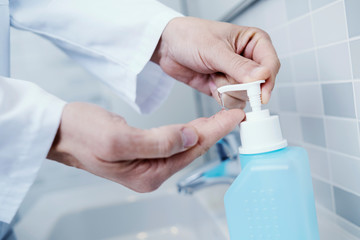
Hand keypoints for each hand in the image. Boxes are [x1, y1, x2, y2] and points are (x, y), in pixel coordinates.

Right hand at [47, 103, 243, 191]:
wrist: (61, 131)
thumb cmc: (83, 133)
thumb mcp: (119, 137)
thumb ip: (159, 141)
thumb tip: (192, 136)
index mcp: (148, 173)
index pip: (192, 149)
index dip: (216, 131)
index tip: (235, 117)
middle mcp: (151, 173)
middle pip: (192, 150)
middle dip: (215, 131)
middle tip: (235, 113)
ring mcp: (147, 165)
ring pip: (184, 146)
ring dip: (204, 131)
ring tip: (222, 117)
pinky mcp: (143, 154)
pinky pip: (173, 143)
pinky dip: (188, 131)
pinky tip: (197, 125)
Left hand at [151, 17, 279, 107]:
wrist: (167, 47)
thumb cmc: (190, 37)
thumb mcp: (215, 50)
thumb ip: (238, 66)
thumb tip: (261, 77)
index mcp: (253, 42)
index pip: (271, 64)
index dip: (267, 81)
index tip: (258, 93)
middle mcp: (247, 60)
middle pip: (258, 84)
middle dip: (240, 85)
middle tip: (223, 77)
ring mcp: (236, 75)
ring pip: (244, 95)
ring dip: (226, 89)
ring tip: (212, 74)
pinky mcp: (224, 87)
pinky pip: (231, 100)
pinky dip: (220, 96)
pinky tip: (209, 82)